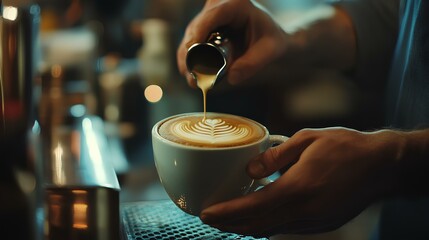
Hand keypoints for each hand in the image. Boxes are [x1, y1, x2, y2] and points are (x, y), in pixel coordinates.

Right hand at [177, 0, 287, 86]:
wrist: (269, 39)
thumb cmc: (271, 40)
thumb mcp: (270, 51)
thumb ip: (253, 63)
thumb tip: (231, 78)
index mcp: (237, 4)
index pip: (213, 15)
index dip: (200, 30)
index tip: (192, 48)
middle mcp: (218, 5)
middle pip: (196, 27)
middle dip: (190, 51)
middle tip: (192, 76)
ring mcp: (207, 17)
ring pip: (189, 36)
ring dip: (187, 58)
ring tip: (193, 80)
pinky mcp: (202, 28)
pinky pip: (189, 43)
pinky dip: (187, 59)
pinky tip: (188, 74)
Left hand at [200, 127, 405, 236]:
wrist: (381, 166)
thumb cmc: (346, 148)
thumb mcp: (307, 140)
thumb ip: (275, 156)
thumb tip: (249, 169)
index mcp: (298, 189)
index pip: (251, 208)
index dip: (225, 213)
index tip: (206, 213)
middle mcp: (304, 212)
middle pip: (256, 226)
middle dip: (228, 225)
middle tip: (209, 218)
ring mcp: (313, 222)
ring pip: (270, 231)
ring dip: (245, 228)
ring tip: (226, 220)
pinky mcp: (320, 224)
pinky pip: (285, 229)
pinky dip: (264, 226)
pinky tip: (256, 218)